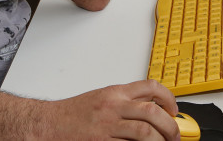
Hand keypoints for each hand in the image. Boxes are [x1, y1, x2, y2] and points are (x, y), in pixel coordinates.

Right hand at [41, 80, 178, 139]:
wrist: (47, 123)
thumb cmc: (71, 114)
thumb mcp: (101, 98)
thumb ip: (124, 101)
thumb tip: (149, 108)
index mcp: (114, 93)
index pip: (150, 87)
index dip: (168, 98)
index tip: (174, 111)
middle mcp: (113, 107)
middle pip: (152, 112)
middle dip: (170, 126)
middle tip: (175, 135)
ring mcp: (107, 126)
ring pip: (144, 131)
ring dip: (159, 140)